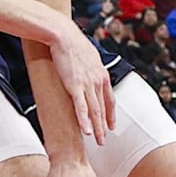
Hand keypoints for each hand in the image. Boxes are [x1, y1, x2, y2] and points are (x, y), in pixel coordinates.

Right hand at [48, 23, 114, 143]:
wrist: (64, 35)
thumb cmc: (73, 42)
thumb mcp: (89, 55)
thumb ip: (92, 66)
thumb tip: (90, 69)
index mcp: (102, 74)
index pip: (110, 99)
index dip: (111, 114)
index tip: (111, 125)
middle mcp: (98, 81)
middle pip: (103, 108)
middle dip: (105, 126)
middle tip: (105, 140)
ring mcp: (87, 84)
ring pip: (95, 111)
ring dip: (98, 128)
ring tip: (99, 141)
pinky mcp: (74, 86)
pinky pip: (81, 108)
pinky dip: (84, 121)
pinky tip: (87, 132)